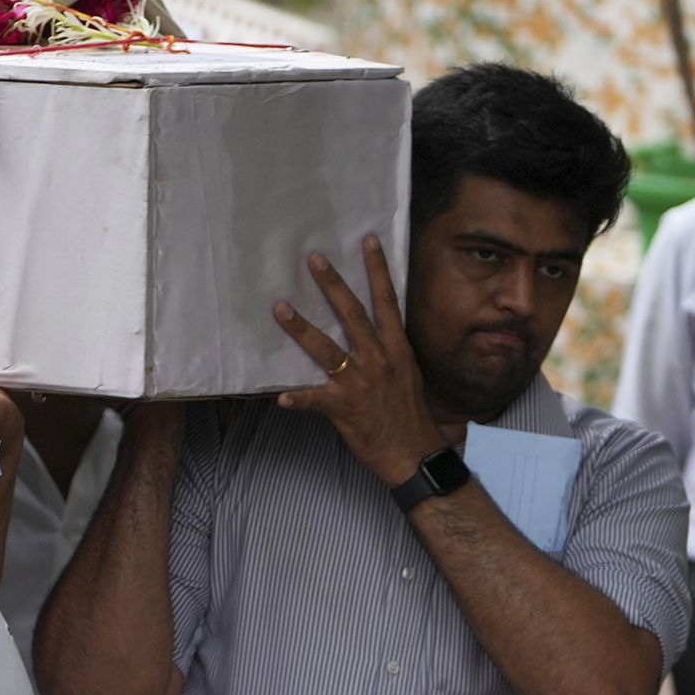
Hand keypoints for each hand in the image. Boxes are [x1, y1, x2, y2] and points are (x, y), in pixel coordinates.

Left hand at [273, 235, 445, 486]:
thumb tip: (373, 330)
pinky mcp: (345, 408)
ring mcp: (360, 383)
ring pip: (327, 350)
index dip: (377, 271)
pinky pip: (316, 401)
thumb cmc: (408, 414)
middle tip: (314, 259)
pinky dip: (299, 398)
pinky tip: (280, 397)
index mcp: (396, 349)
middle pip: (353, 315)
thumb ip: (388, 350)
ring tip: (280, 308)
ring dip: (302, 329)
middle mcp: (378, 360)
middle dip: (333, 286)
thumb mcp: (407, 373)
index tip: (367, 241)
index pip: (386, 302)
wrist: (414, 453)